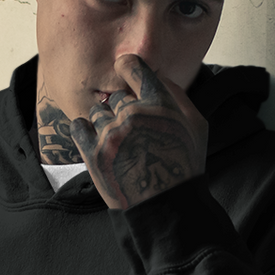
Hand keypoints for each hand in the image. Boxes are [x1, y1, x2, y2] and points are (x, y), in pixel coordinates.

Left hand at [67, 54, 205, 209]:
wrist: (166, 208)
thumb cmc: (185, 165)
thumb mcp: (197, 124)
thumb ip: (178, 93)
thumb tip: (156, 74)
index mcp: (160, 103)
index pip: (133, 66)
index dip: (127, 66)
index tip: (125, 68)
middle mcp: (133, 114)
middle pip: (116, 96)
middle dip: (123, 109)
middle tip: (134, 130)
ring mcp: (111, 134)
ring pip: (97, 112)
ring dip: (105, 122)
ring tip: (120, 142)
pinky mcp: (93, 153)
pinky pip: (77, 126)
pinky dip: (84, 130)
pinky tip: (96, 140)